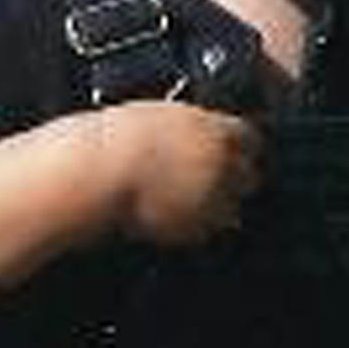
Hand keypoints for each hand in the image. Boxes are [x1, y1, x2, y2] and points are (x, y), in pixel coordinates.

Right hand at [102, 100, 263, 246]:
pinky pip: (206, 231)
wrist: (97, 173)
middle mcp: (221, 165)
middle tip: (214, 179)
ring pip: (232, 209)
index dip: (241, 145)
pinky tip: (175, 218)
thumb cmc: (116, 138)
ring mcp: (209, 200)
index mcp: (214, 130)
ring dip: (219, 208)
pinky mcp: (192, 228)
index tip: (234, 150)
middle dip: (236, 179)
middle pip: (250, 177)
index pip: (251, 138)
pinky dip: (196, 228)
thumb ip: (190, 126)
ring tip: (193, 204)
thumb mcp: (160, 116)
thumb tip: (197, 133)